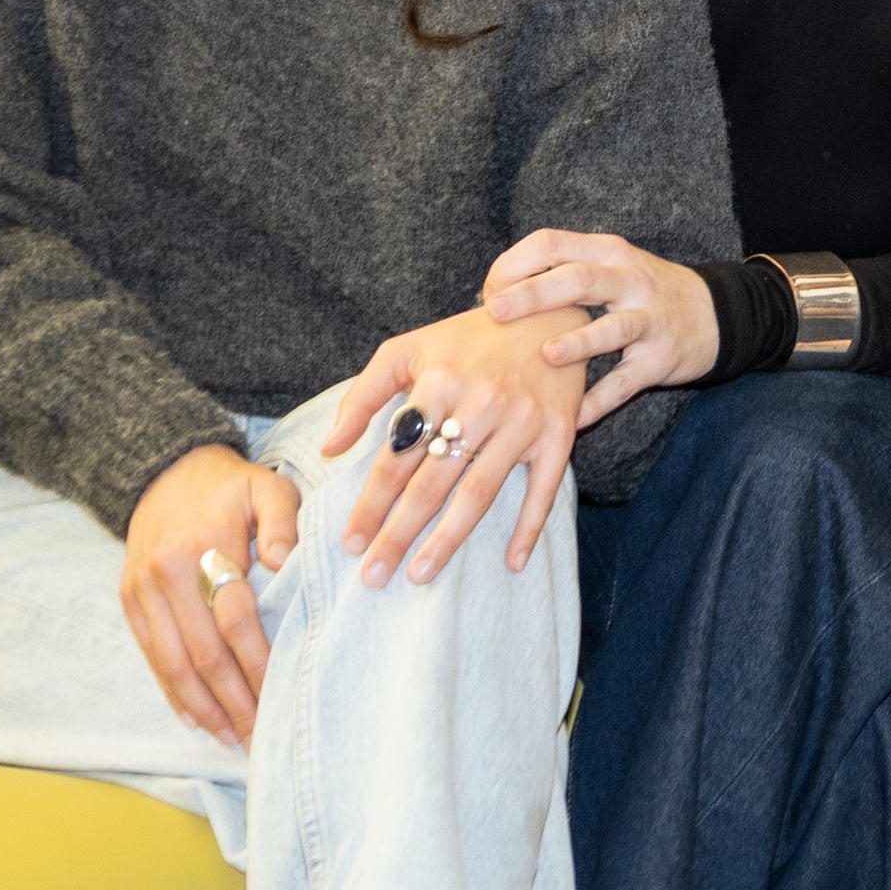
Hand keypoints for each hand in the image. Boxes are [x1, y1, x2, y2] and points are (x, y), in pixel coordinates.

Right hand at [118, 443, 301, 744]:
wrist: (163, 470)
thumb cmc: (229, 487)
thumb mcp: (267, 487)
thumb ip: (284, 523)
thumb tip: (289, 566)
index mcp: (203, 544)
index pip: (234, 618)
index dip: (257, 662)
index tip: (280, 696)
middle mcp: (167, 573)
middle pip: (203, 652)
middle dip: (233, 701)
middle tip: (259, 737)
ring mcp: (142, 590)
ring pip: (173, 664)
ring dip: (203, 708)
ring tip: (233, 739)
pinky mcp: (129, 600)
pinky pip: (152, 655)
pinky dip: (173, 692)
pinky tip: (197, 718)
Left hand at [319, 300, 594, 579]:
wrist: (544, 311)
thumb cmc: (466, 339)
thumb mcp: (406, 350)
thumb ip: (364, 397)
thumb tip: (331, 449)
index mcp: (440, 382)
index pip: (396, 457)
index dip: (370, 503)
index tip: (350, 542)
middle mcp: (482, 403)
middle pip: (432, 483)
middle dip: (399, 534)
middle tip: (373, 578)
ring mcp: (523, 421)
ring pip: (479, 492)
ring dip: (449, 540)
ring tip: (420, 575)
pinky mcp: (559, 432)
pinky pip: (544, 489)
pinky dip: (529, 527)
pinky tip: (513, 562)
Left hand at [475, 230, 720, 425]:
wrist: (715, 314)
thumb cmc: (642, 291)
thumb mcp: (611, 265)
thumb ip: (562, 271)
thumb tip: (493, 293)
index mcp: (607, 252)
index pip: (553, 244)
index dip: (516, 264)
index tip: (490, 291)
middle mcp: (630, 280)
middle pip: (579, 278)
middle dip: (533, 294)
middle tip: (496, 312)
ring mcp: (649, 321)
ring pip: (612, 329)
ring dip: (577, 343)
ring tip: (546, 356)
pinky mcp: (660, 360)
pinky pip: (626, 383)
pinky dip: (598, 402)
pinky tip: (572, 417)